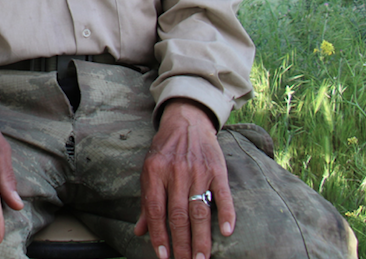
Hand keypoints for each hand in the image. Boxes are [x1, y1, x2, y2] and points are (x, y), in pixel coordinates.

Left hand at [133, 99, 234, 258]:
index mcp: (154, 172)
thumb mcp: (149, 170)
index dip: (159, 235)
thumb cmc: (165, 150)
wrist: (186, 121)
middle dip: (182, 244)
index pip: (155, 210)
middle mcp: (175, 172)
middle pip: (178, 215)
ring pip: (199, 210)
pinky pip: (223, 194)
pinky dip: (226, 213)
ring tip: (202, 258)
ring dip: (201, 238)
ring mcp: (197, 171)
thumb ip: (146, 202)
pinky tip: (227, 232)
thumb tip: (139, 232)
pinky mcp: (217, 169)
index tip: (163, 256)